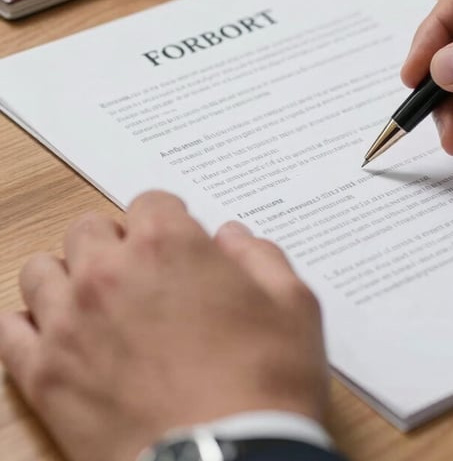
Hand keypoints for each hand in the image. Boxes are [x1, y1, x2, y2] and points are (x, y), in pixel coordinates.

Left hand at [0, 191, 327, 460]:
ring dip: (70, 276)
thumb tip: (233, 238)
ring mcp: (68, 324)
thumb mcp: (293, 304)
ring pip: (42, 271)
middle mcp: (109, 274)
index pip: (151, 202)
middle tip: (143, 272)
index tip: (182, 241)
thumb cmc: (264, 382)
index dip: (172, 219)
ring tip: (99, 301)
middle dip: (117, 241)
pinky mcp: (45, 378)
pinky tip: (62, 336)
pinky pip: (12, 331)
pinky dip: (34, 325)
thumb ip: (260, 255)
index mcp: (169, 246)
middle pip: (89, 229)